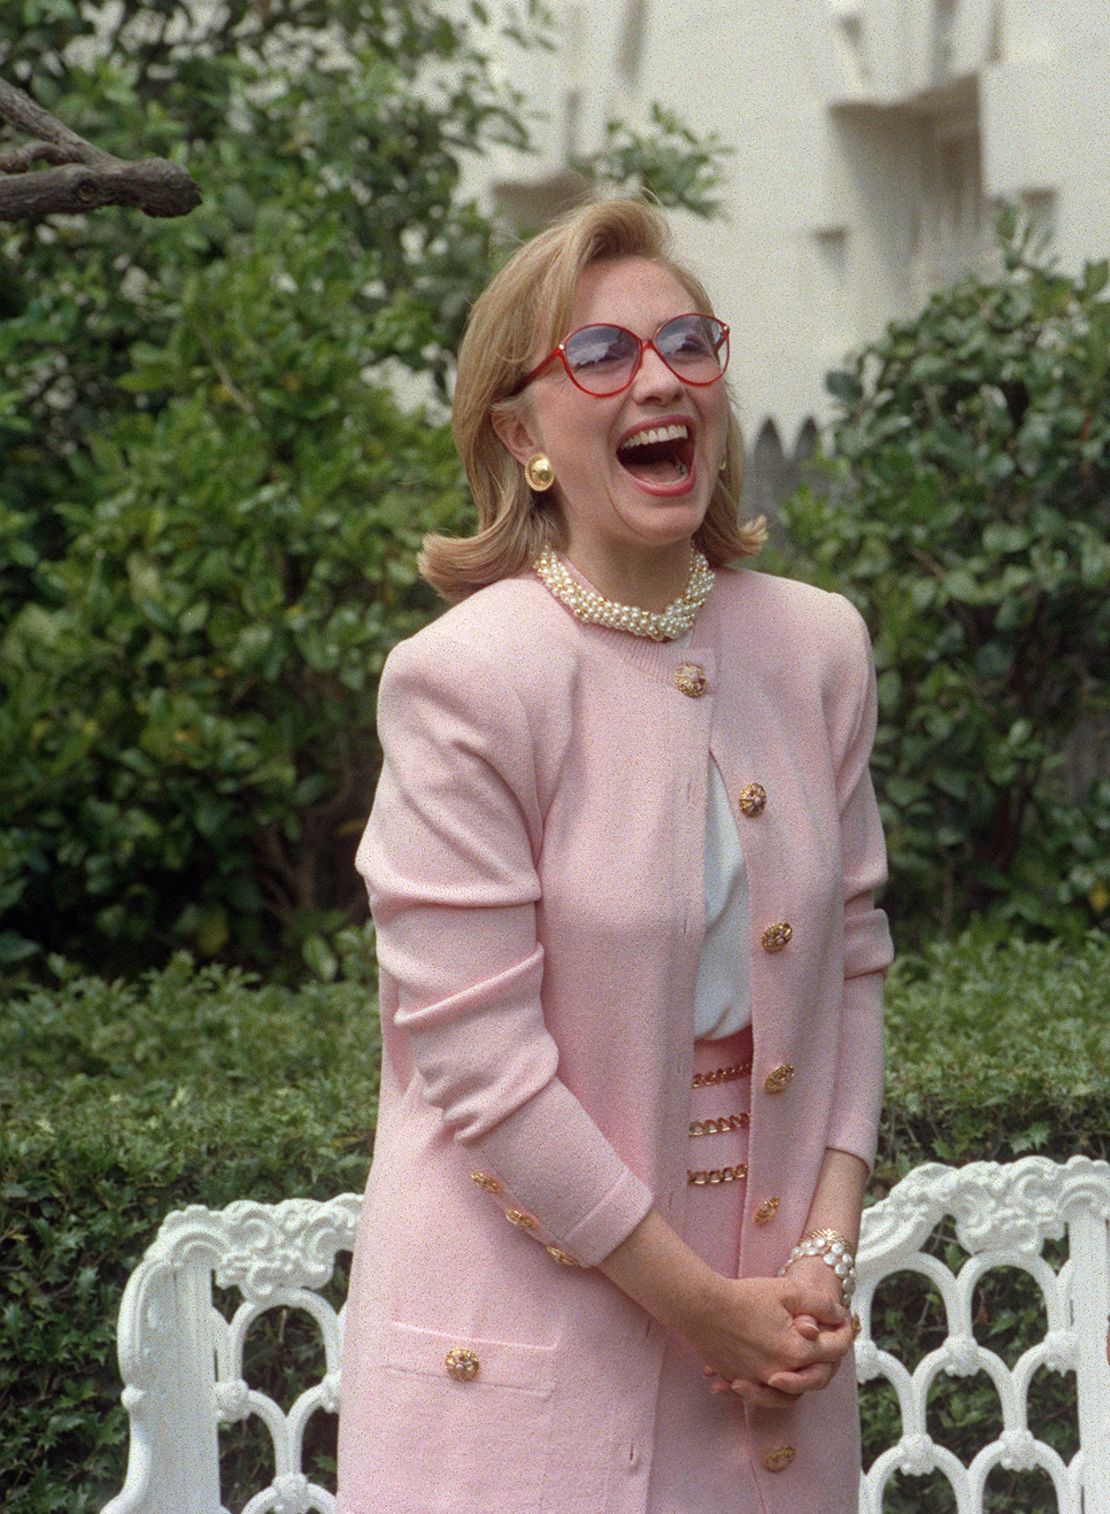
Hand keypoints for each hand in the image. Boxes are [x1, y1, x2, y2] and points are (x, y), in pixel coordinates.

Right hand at [686, 1271, 851, 1410]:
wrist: (701, 1307)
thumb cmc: (744, 1296)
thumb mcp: (788, 1291)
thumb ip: (819, 1305)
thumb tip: (839, 1315)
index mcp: (796, 1352)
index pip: (834, 1350)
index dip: (844, 1332)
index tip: (844, 1320)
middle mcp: (780, 1373)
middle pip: (815, 1376)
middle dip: (827, 1358)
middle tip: (828, 1341)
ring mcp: (758, 1380)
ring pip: (789, 1394)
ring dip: (800, 1382)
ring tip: (803, 1367)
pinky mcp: (739, 1379)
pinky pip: (760, 1392)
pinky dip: (770, 1387)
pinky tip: (768, 1375)